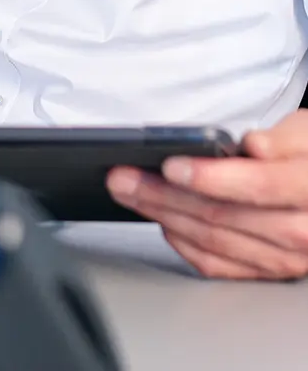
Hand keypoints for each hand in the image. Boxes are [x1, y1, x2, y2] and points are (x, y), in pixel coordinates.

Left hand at [106, 111, 307, 278]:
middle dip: (163, 195)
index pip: (257, 187)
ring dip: (161, 215)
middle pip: (221, 217)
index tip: (170, 165)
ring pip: (211, 241)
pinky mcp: (264, 272)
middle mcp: (301, 233)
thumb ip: (283, 139)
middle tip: (123, 176)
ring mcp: (283, 259)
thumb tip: (254, 147)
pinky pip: (215, 265)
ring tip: (128, 192)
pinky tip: (160, 220)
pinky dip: (181, 242)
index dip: (209, 177)